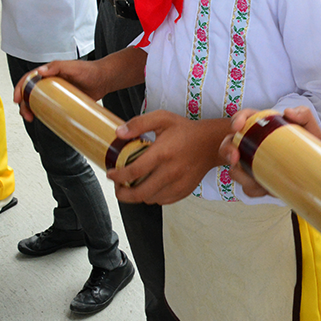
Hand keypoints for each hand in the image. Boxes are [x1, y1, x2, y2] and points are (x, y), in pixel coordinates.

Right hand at [12, 59, 107, 121]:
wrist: (104, 80)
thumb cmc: (89, 70)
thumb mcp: (72, 66)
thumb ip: (57, 67)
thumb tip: (40, 72)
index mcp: (49, 72)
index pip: (28, 79)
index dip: (19, 88)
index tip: (16, 99)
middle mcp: (50, 82)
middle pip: (30, 93)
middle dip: (23, 103)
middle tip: (26, 114)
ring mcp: (56, 93)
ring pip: (37, 102)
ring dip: (30, 110)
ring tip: (31, 118)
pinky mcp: (63, 102)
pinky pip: (49, 108)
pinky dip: (43, 114)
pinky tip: (41, 120)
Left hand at [108, 112, 228, 204]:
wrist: (210, 143)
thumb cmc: (185, 130)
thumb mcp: (162, 118)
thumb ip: (139, 123)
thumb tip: (119, 133)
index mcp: (162, 153)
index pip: (133, 172)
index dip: (117, 176)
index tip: (110, 174)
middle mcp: (170, 172)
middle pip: (139, 193)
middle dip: (122, 193)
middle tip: (117, 186)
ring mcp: (178, 184)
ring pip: (149, 199)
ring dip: (137, 195)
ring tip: (133, 185)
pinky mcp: (183, 191)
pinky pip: (161, 201)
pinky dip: (152, 196)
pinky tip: (150, 185)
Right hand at [220, 106, 320, 197]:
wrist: (316, 169)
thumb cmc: (308, 145)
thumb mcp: (309, 127)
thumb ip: (303, 114)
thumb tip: (289, 112)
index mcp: (261, 126)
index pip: (243, 118)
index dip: (237, 120)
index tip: (237, 127)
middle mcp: (252, 144)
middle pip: (229, 144)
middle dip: (226, 150)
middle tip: (234, 157)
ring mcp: (252, 163)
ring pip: (234, 168)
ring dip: (239, 174)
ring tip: (255, 181)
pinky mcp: (257, 180)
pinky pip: (247, 187)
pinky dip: (253, 189)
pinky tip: (264, 189)